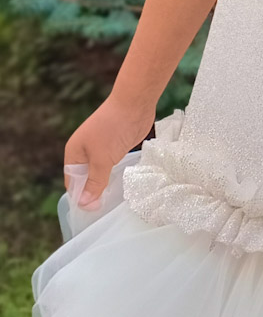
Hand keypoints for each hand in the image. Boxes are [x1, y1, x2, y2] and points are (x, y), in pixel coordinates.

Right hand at [63, 92, 156, 208]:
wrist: (135, 103)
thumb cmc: (113, 129)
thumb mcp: (102, 159)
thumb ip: (94, 182)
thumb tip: (84, 204)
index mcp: (74, 152)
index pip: (72, 182)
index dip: (80, 198)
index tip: (91, 213)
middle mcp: (85, 151)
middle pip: (85, 179)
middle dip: (91, 193)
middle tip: (103, 211)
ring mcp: (101, 149)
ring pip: (99, 173)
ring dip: (104, 185)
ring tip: (111, 202)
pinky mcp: (115, 147)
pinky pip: (111, 167)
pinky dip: (114, 176)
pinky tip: (120, 187)